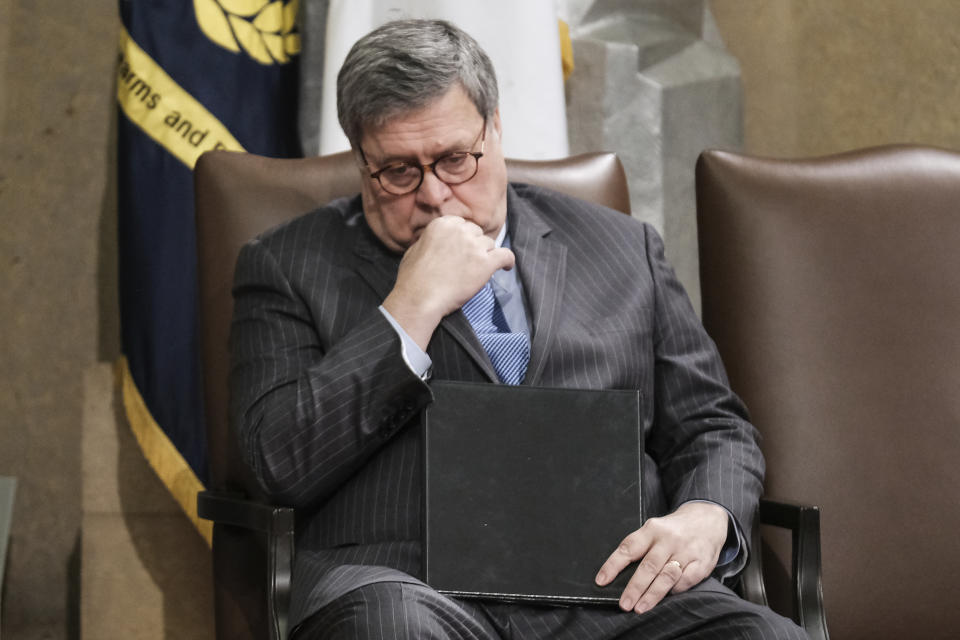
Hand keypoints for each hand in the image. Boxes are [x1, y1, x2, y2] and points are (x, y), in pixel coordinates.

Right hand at [382, 216, 513, 348]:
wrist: (419, 298)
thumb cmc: (413, 279)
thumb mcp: (415, 249)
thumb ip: (431, 240)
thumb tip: (437, 243)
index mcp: (442, 224)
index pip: (463, 224)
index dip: (464, 237)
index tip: (465, 248)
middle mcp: (460, 231)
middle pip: (477, 233)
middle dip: (475, 245)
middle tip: (470, 261)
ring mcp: (474, 246)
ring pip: (490, 244)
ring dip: (486, 255)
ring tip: (479, 270)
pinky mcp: (485, 263)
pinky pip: (506, 255)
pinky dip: (508, 261)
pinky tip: (506, 267)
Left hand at [594, 501, 728, 613]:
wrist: (707, 518)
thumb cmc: (673, 529)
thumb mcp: (654, 529)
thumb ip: (640, 547)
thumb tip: (619, 574)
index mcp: (652, 529)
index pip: (629, 548)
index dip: (613, 565)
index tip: (601, 581)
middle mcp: (668, 539)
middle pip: (648, 566)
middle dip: (634, 588)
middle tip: (624, 604)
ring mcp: (686, 551)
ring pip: (666, 576)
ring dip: (652, 595)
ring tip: (640, 608)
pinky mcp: (702, 563)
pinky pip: (686, 581)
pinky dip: (675, 591)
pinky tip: (667, 597)